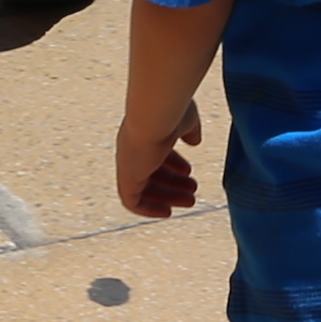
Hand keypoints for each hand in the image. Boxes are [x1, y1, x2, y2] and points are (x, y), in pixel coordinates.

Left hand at [118, 96, 202, 219]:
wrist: (155, 112)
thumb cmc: (172, 110)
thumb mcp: (186, 119)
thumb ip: (189, 130)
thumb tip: (194, 142)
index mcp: (143, 131)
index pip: (154, 152)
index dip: (172, 163)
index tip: (188, 172)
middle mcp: (131, 148)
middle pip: (150, 171)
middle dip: (172, 183)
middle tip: (192, 192)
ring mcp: (127, 162)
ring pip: (143, 187)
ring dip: (167, 196)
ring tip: (190, 201)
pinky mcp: (125, 177)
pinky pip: (131, 201)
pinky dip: (147, 209)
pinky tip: (167, 212)